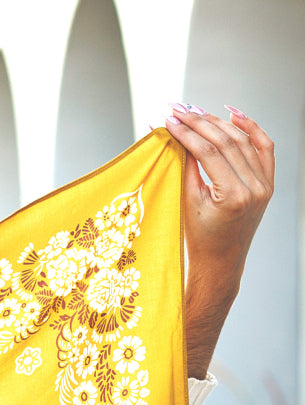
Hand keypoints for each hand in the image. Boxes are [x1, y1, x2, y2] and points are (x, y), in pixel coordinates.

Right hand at [164, 105, 273, 376]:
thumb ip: (187, 167)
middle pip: (226, 141)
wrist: (221, 261)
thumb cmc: (198, 239)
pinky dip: (250, 128)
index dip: (187, 133)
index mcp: (233, 196)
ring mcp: (265, 184)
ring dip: (218, 122)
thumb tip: (175, 136)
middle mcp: (255, 187)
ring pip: (243, 140)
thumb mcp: (188, 203)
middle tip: (179, 109)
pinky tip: (233, 114)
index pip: (207, 152)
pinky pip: (263, 146)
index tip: (170, 119)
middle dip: (200, 122)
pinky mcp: (268, 182)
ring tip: (197, 111)